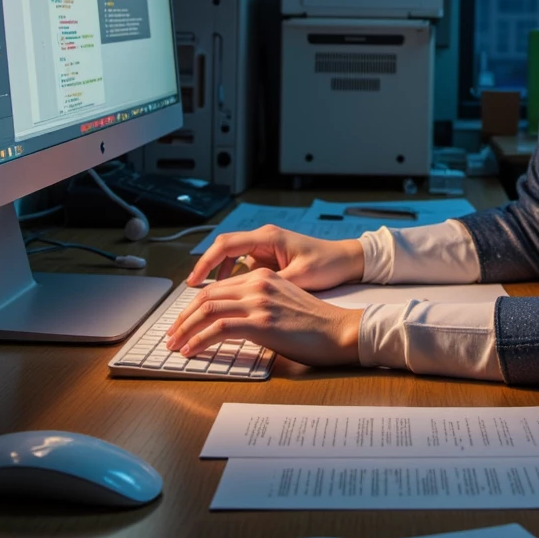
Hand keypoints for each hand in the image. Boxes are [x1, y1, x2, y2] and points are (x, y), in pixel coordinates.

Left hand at [166, 268, 363, 367]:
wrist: (339, 331)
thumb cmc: (316, 324)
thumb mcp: (283, 303)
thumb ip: (259, 304)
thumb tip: (234, 323)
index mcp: (262, 276)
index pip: (217, 288)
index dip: (194, 307)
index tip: (183, 323)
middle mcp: (258, 283)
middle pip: (206, 297)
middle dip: (183, 318)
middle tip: (171, 336)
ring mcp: (258, 302)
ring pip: (207, 311)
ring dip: (185, 330)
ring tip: (175, 345)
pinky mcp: (261, 322)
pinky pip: (218, 329)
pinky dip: (198, 341)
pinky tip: (191, 351)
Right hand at [186, 224, 363, 290]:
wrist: (346, 260)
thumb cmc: (327, 264)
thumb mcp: (299, 278)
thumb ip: (272, 286)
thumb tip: (246, 300)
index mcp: (268, 238)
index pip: (226, 246)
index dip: (206, 263)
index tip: (193, 281)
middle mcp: (263, 238)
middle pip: (223, 249)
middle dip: (206, 269)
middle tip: (192, 291)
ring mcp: (266, 246)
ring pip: (231, 256)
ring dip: (218, 274)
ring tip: (207, 296)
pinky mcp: (270, 257)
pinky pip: (243, 264)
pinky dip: (232, 277)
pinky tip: (230, 294)